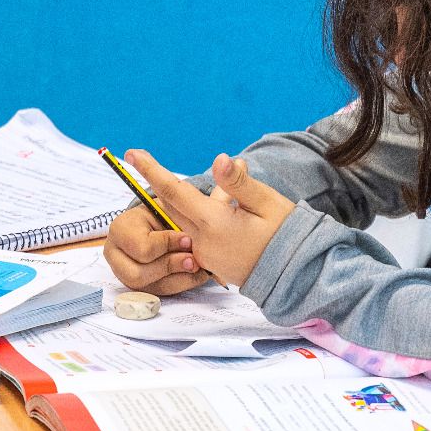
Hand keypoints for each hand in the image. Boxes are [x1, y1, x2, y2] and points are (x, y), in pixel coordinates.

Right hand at [103, 204, 208, 295]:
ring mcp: (124, 273)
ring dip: (176, 276)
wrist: (168, 228)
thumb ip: (191, 196)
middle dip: (171, 265)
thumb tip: (217, 181)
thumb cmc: (169, 214)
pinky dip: (180, 284)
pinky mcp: (138, 287)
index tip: (188, 239)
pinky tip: (195, 274)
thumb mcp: (177, 202)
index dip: (168, 244)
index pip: (142, 246)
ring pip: (149, 286)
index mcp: (122, 227)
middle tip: (193, 258)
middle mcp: (115, 252)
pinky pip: (160, 293)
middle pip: (139, 273)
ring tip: (195, 265)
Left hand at [125, 149, 295, 288]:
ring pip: (183, 221)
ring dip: (183, 202)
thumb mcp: (267, 203)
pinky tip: (222, 214)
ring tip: (212, 194)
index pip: (174, 191)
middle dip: (159, 184)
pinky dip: (197, 219)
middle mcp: (202, 241)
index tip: (132, 154)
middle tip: (142, 160)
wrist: (297, 276)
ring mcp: (204, 255)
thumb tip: (219, 159)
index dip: (152, 170)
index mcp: (214, 223)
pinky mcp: (211, 263)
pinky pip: (195, 236)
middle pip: (171, 207)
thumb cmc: (286, 235)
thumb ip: (238, 183)